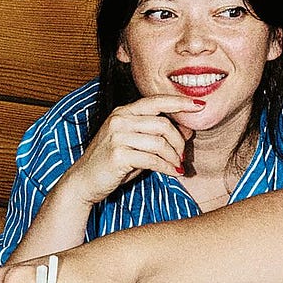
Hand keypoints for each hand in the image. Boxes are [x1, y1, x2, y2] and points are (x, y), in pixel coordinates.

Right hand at [62, 95, 202, 206]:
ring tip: (178, 165)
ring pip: (160, 142)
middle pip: (162, 124)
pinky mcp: (118, 155)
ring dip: (174, 156)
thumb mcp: (136, 144)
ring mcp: (117, 136)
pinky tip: (174, 173)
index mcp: (124, 112)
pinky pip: (153, 160)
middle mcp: (120, 120)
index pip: (156, 101)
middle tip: (183, 155)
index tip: (199, 105)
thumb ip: (158, 135)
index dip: (180, 102)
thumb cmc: (112, 163)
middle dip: (179, 141)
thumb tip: (188, 131)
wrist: (83, 181)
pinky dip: (167, 167)